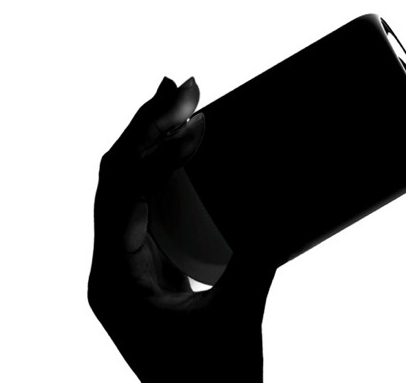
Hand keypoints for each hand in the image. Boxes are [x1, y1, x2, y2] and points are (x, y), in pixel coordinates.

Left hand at [89, 77, 277, 381]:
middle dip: (148, 126)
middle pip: (116, 178)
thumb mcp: (237, 321)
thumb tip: (294, 201)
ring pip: (125, 187)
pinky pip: (148, 205)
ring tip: (181, 99)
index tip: (197, 116)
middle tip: (188, 85)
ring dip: (151, 140)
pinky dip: (166, 169)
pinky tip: (187, 148)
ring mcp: (128, 267)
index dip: (155, 147)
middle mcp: (110, 267)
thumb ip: (258, 264)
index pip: (121, 192)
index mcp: (114, 279)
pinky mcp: (151, 269)